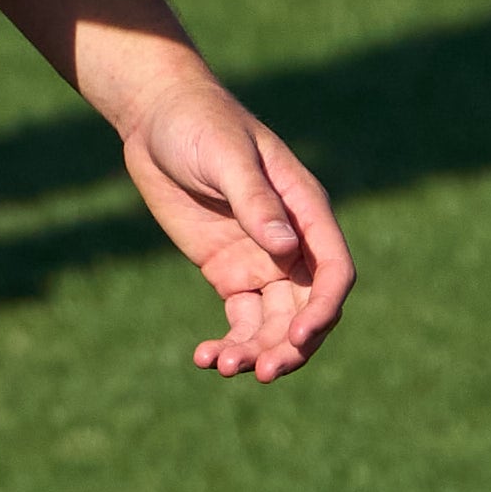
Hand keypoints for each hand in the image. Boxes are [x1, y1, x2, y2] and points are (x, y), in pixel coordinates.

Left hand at [116, 71, 352, 378]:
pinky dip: (230, 343)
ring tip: (222, 366)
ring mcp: (261, 260)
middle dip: (290, 346)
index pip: (333, 271)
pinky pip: (240, 320)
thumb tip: (286, 250)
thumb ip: (256, 203)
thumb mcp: (227, 159)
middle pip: (307, 309)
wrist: (157, 119)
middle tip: (260, 372)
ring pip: (274, 323)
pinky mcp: (228, 272)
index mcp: (305, 210)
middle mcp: (292, 243)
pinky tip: (205, 357)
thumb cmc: (200, 126)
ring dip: (257, 351)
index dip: (323, 310)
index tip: (297, 338)